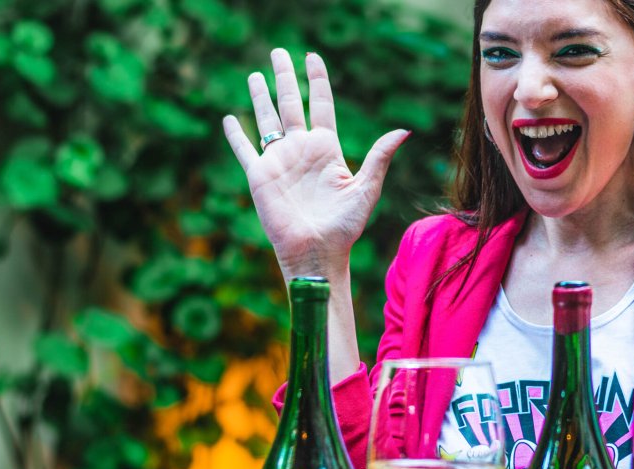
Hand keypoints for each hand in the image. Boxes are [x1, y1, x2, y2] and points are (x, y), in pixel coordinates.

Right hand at [222, 49, 409, 279]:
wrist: (318, 252)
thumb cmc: (345, 226)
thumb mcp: (367, 188)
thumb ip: (379, 157)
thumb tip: (404, 130)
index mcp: (327, 149)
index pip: (320, 105)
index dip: (317, 80)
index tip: (312, 57)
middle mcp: (301, 150)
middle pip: (290, 104)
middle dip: (284, 77)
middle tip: (278, 51)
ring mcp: (279, 162)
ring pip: (266, 120)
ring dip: (260, 97)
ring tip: (254, 74)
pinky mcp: (259, 177)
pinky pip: (245, 150)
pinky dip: (236, 135)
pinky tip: (229, 119)